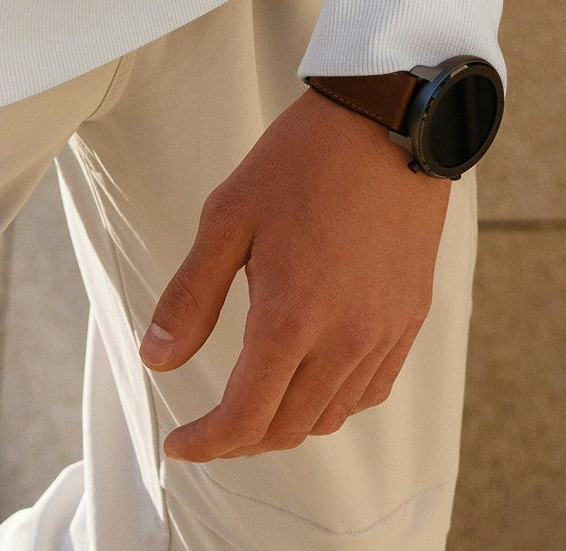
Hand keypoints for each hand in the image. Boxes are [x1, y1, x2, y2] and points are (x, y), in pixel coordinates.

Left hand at [141, 89, 447, 460]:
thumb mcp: (228, 215)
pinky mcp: (409, 319)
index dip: (207, 443)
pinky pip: (370, 391)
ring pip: (329, 417)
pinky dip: (334, 401)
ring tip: (256, 399)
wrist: (388, 121)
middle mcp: (343, 339)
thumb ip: (191, 295)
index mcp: (290, 316)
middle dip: (240, 439)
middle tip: (211, 426)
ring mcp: (382, 333)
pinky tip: (312, 376)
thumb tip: (156, 359)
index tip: (180, 444)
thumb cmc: (301, 160)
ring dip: (286, 422)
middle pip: (286, 429)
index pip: (244, 418)